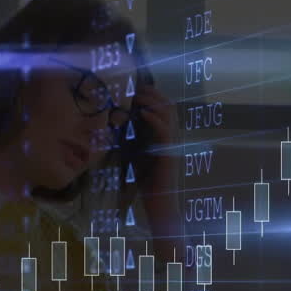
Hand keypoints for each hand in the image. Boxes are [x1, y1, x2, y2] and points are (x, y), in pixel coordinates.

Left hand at [131, 83, 183, 244]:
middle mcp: (171, 136)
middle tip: (135, 87)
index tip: (134, 88)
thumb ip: (131, 137)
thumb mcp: (136, 153)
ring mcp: (172, 143)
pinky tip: (144, 114)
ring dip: (153, 102)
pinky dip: (155, 119)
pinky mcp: (170, 153)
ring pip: (169, 113)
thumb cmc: (147, 181)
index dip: (151, 94)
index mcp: (164, 135)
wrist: (159, 202)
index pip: (162, 107)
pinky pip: (165, 130)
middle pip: (168, 104)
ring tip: (138, 97)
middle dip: (152, 93)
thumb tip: (117, 121)